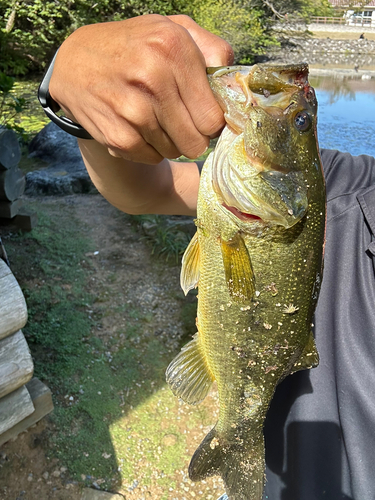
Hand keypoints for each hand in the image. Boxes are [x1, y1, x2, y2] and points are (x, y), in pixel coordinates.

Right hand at [49, 14, 233, 163]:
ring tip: (154, 117)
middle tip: (180, 119)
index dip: (212, 121)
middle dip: (193, 134)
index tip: (202, 115)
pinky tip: (138, 127)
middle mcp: (152, 78)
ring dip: (171, 141)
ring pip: (177, 151)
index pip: (214, 117)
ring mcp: (134, 112)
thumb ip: (213, 49)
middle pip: (198, 141)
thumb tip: (236, 85)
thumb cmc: (134, 47)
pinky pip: (154, 158)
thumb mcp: (172, 29)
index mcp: (172, 48)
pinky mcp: (119, 138)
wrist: (75, 65)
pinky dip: (150, 149)